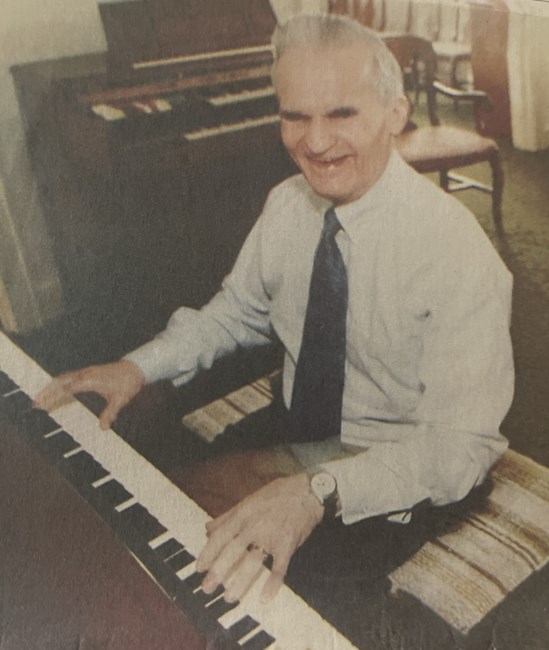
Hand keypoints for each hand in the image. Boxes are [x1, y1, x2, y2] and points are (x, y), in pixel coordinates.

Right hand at [33, 360, 145, 429]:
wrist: (136, 368)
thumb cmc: (128, 383)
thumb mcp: (120, 400)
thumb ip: (110, 413)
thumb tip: (103, 428)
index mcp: (90, 380)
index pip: (66, 388)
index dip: (53, 396)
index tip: (42, 404)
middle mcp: (85, 374)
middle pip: (60, 381)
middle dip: (47, 392)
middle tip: (35, 403)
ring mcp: (86, 372)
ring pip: (63, 378)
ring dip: (51, 387)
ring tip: (41, 398)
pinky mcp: (88, 372)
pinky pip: (69, 377)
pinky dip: (59, 384)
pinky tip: (56, 391)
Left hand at [196, 473, 322, 603]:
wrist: (307, 491)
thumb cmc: (277, 494)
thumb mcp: (249, 500)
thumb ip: (227, 516)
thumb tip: (208, 529)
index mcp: (243, 514)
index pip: (221, 536)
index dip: (208, 553)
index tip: (199, 568)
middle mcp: (254, 526)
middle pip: (232, 551)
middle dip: (218, 571)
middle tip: (206, 588)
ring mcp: (271, 536)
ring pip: (253, 562)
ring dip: (240, 581)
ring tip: (229, 597)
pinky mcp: (287, 545)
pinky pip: (279, 568)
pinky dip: (273, 583)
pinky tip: (265, 597)